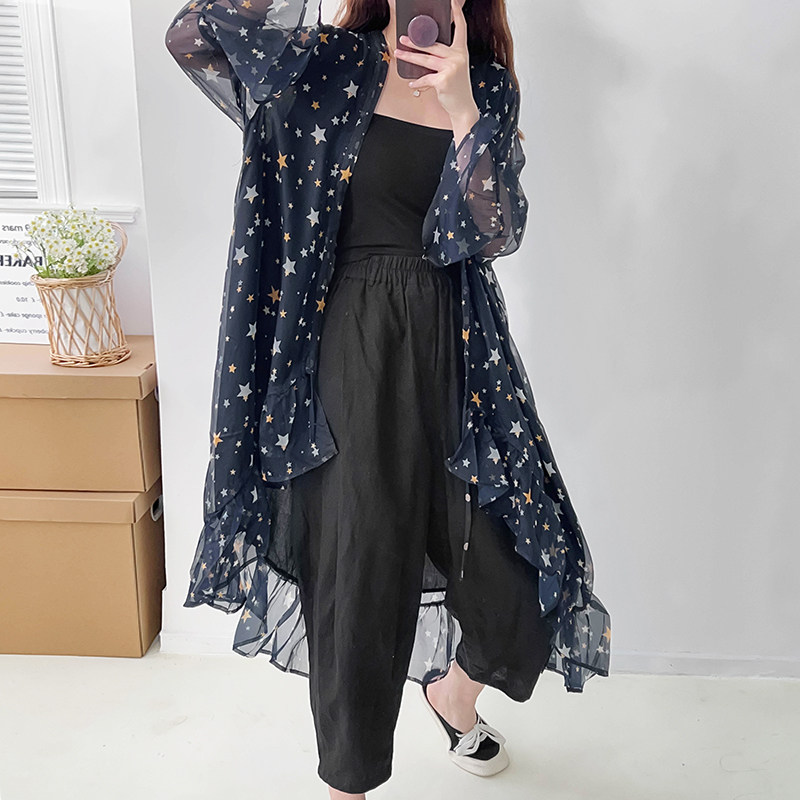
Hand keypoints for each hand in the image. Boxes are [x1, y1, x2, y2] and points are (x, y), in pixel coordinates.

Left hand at [396, 0, 480, 138]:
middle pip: (433, 45)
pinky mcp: (444, 80)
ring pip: (425, 60)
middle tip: (403, 38)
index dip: (457, 14)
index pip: (460, 28)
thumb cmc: (456, 88)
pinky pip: (425, 78)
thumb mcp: (453, 69)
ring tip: (399, 53)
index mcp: (461, 52)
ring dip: (410, 57)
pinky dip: (417, 82)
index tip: (452, 2)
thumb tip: (424, 52)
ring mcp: (451, 68)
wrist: (463, 107)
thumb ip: (443, 59)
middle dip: (415, 42)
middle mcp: (458, 57)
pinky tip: (411, 83)